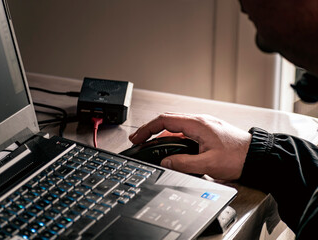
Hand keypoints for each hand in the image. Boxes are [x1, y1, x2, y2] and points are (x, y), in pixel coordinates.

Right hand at [129, 113, 251, 180]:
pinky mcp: (206, 131)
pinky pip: (183, 130)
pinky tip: (168, 144)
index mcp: (197, 124)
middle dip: (150, 129)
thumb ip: (184, 163)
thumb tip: (166, 162)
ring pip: (175, 125)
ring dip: (160, 132)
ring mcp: (203, 125)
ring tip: (149, 142)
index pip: (165, 121)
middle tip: (138, 139)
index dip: (147, 129)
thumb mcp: (208, 164)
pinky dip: (171, 135)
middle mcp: (199, 121)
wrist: (256, 155)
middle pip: (167, 120)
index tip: (137, 137)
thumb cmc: (238, 157)